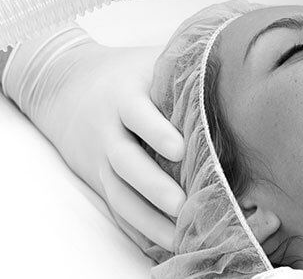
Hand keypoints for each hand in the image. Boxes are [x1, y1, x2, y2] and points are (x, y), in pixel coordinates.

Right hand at [38, 42, 184, 249]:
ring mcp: (101, 158)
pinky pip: (116, 207)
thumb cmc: (125, 72)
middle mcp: (108, 130)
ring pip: (120, 193)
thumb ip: (183, 64)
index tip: (181, 149)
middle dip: (152, 185)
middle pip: (126, 162)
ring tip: (177, 239)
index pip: (137, 114)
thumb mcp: (149, 59)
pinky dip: (136, 228)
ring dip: (147, 219)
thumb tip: (237, 62)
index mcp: (124, 96)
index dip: (156, 131)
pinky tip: (160, 245)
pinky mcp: (99, 178)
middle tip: (181, 205)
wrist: (63, 83)